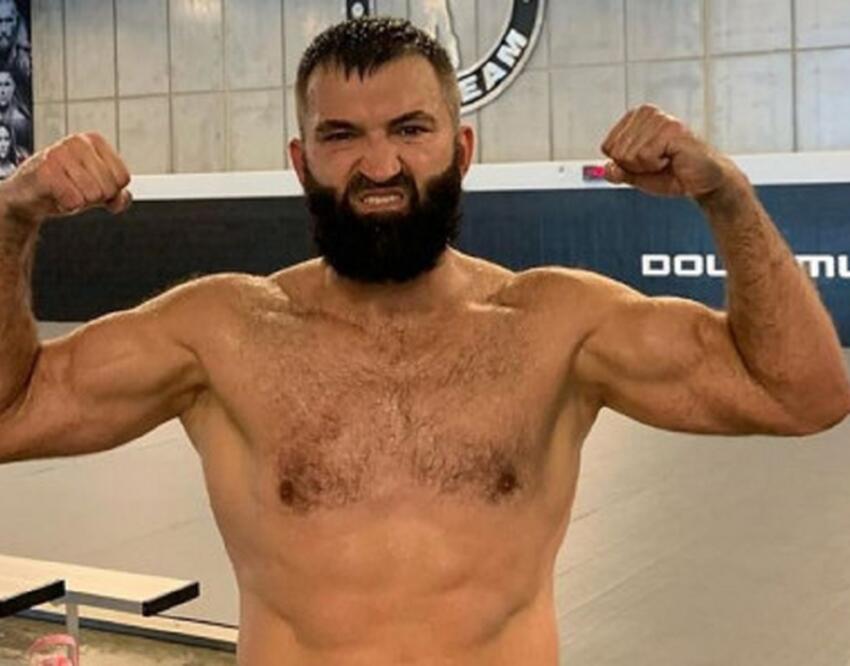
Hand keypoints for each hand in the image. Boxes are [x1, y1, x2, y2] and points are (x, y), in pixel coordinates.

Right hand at [0, 133, 131, 224]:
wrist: (28, 194)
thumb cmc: (64, 187)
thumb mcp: (97, 188)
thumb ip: (118, 195)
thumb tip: (122, 198)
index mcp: (95, 141)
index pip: (123, 177)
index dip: (111, 191)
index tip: (92, 185)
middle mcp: (78, 142)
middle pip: (109, 187)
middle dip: (94, 197)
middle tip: (75, 189)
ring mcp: (60, 153)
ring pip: (93, 194)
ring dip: (80, 201)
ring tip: (65, 191)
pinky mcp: (45, 170)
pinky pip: (74, 200)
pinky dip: (67, 205)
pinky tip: (56, 196)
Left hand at [601, 105, 740, 198]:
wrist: (701, 181)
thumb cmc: (671, 173)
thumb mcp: (636, 176)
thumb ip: (617, 172)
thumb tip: (606, 168)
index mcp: (635, 117)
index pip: (607, 147)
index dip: (625, 164)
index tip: (646, 162)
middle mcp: (646, 112)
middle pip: (617, 151)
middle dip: (635, 166)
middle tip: (658, 163)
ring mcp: (659, 118)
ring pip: (630, 154)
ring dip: (647, 167)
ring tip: (666, 160)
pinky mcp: (671, 128)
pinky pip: (644, 156)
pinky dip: (656, 165)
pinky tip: (672, 159)